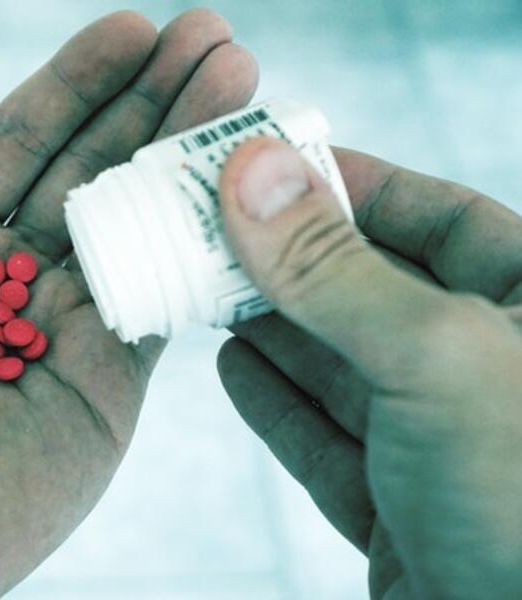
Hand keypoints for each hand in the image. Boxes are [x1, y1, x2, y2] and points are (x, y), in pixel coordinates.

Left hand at [0, 10, 257, 597]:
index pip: (24, 137)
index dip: (79, 81)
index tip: (134, 28)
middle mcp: (14, 271)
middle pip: (96, 165)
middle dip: (154, 98)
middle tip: (215, 36)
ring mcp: (70, 319)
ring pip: (141, 218)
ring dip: (189, 150)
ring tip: (240, 80)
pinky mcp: (113, 370)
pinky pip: (168, 291)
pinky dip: (204, 238)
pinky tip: (241, 182)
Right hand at [216, 138, 521, 597]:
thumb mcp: (433, 355)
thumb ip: (332, 268)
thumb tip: (251, 171)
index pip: (440, 219)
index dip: (352, 187)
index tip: (271, 166)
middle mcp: (494, 373)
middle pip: (374, 292)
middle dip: (292, 262)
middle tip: (213, 229)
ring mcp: (445, 445)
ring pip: (342, 366)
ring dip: (272, 328)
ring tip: (207, 288)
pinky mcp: (401, 508)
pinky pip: (326, 440)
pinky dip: (276, 401)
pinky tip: (232, 364)